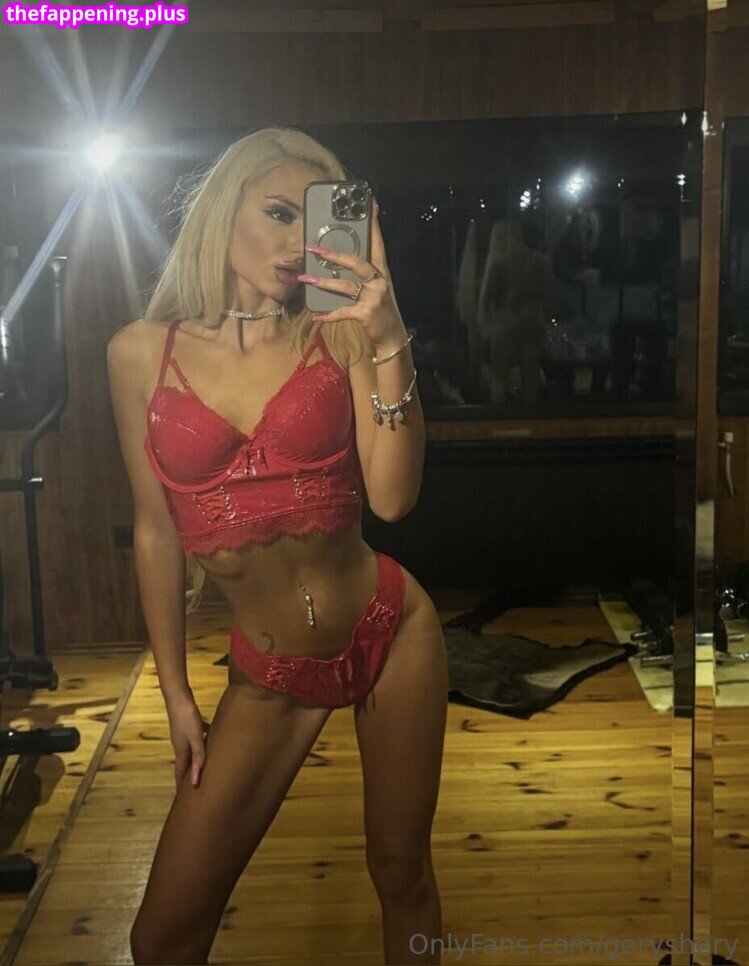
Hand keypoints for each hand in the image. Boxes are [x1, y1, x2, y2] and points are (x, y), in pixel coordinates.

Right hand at [165, 689, 206, 789]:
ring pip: (191, 751)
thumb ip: (198, 756)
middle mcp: (181, 745)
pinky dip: (203, 742)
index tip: (186, 801)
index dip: (183, 786)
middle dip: (190, 776)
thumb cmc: (186, 717)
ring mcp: (184, 735)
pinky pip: (197, 738)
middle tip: (197, 788)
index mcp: (181, 751)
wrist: (178, 696)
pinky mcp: (188, 725)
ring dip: (197, 760)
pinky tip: (213, 739)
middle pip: (186, 764)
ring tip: (206, 767)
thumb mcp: (195, 737)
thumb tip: (196, 780)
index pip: (181, 773)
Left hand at [301, 197, 406, 348]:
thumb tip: (341, 262)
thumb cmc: (381, 310)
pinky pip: (342, 312)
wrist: (392, 337)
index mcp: (382, 272)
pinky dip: (328, 315)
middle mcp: (379, 281)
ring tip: (305, 278)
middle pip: (356, 262)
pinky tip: (316, 317)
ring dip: (323, 283)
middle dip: (334, 255)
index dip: (375, 225)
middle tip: (313, 249)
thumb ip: (365, 275)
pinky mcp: (365, 314)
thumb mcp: (377, 289)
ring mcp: (373, 297)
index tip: (371, 205)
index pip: (378, 244)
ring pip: (345, 286)